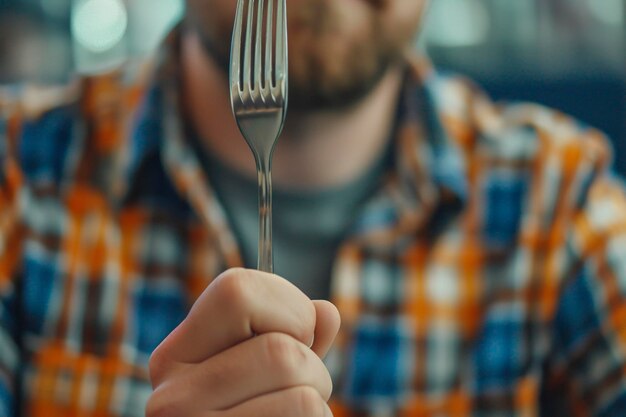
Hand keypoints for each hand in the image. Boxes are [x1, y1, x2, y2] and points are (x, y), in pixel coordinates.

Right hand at [146, 268, 340, 416]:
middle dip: (313, 366)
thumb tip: (327, 312)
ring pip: (302, 387)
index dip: (287, 307)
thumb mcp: (264, 371)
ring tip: (288, 415)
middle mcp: (170, 395)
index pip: (237, 290)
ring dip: (317, 399)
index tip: (295, 334)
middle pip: (282, 349)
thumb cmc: (252, 415)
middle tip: (296, 389)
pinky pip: (308, 414)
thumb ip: (294, 339)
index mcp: (175, 356)